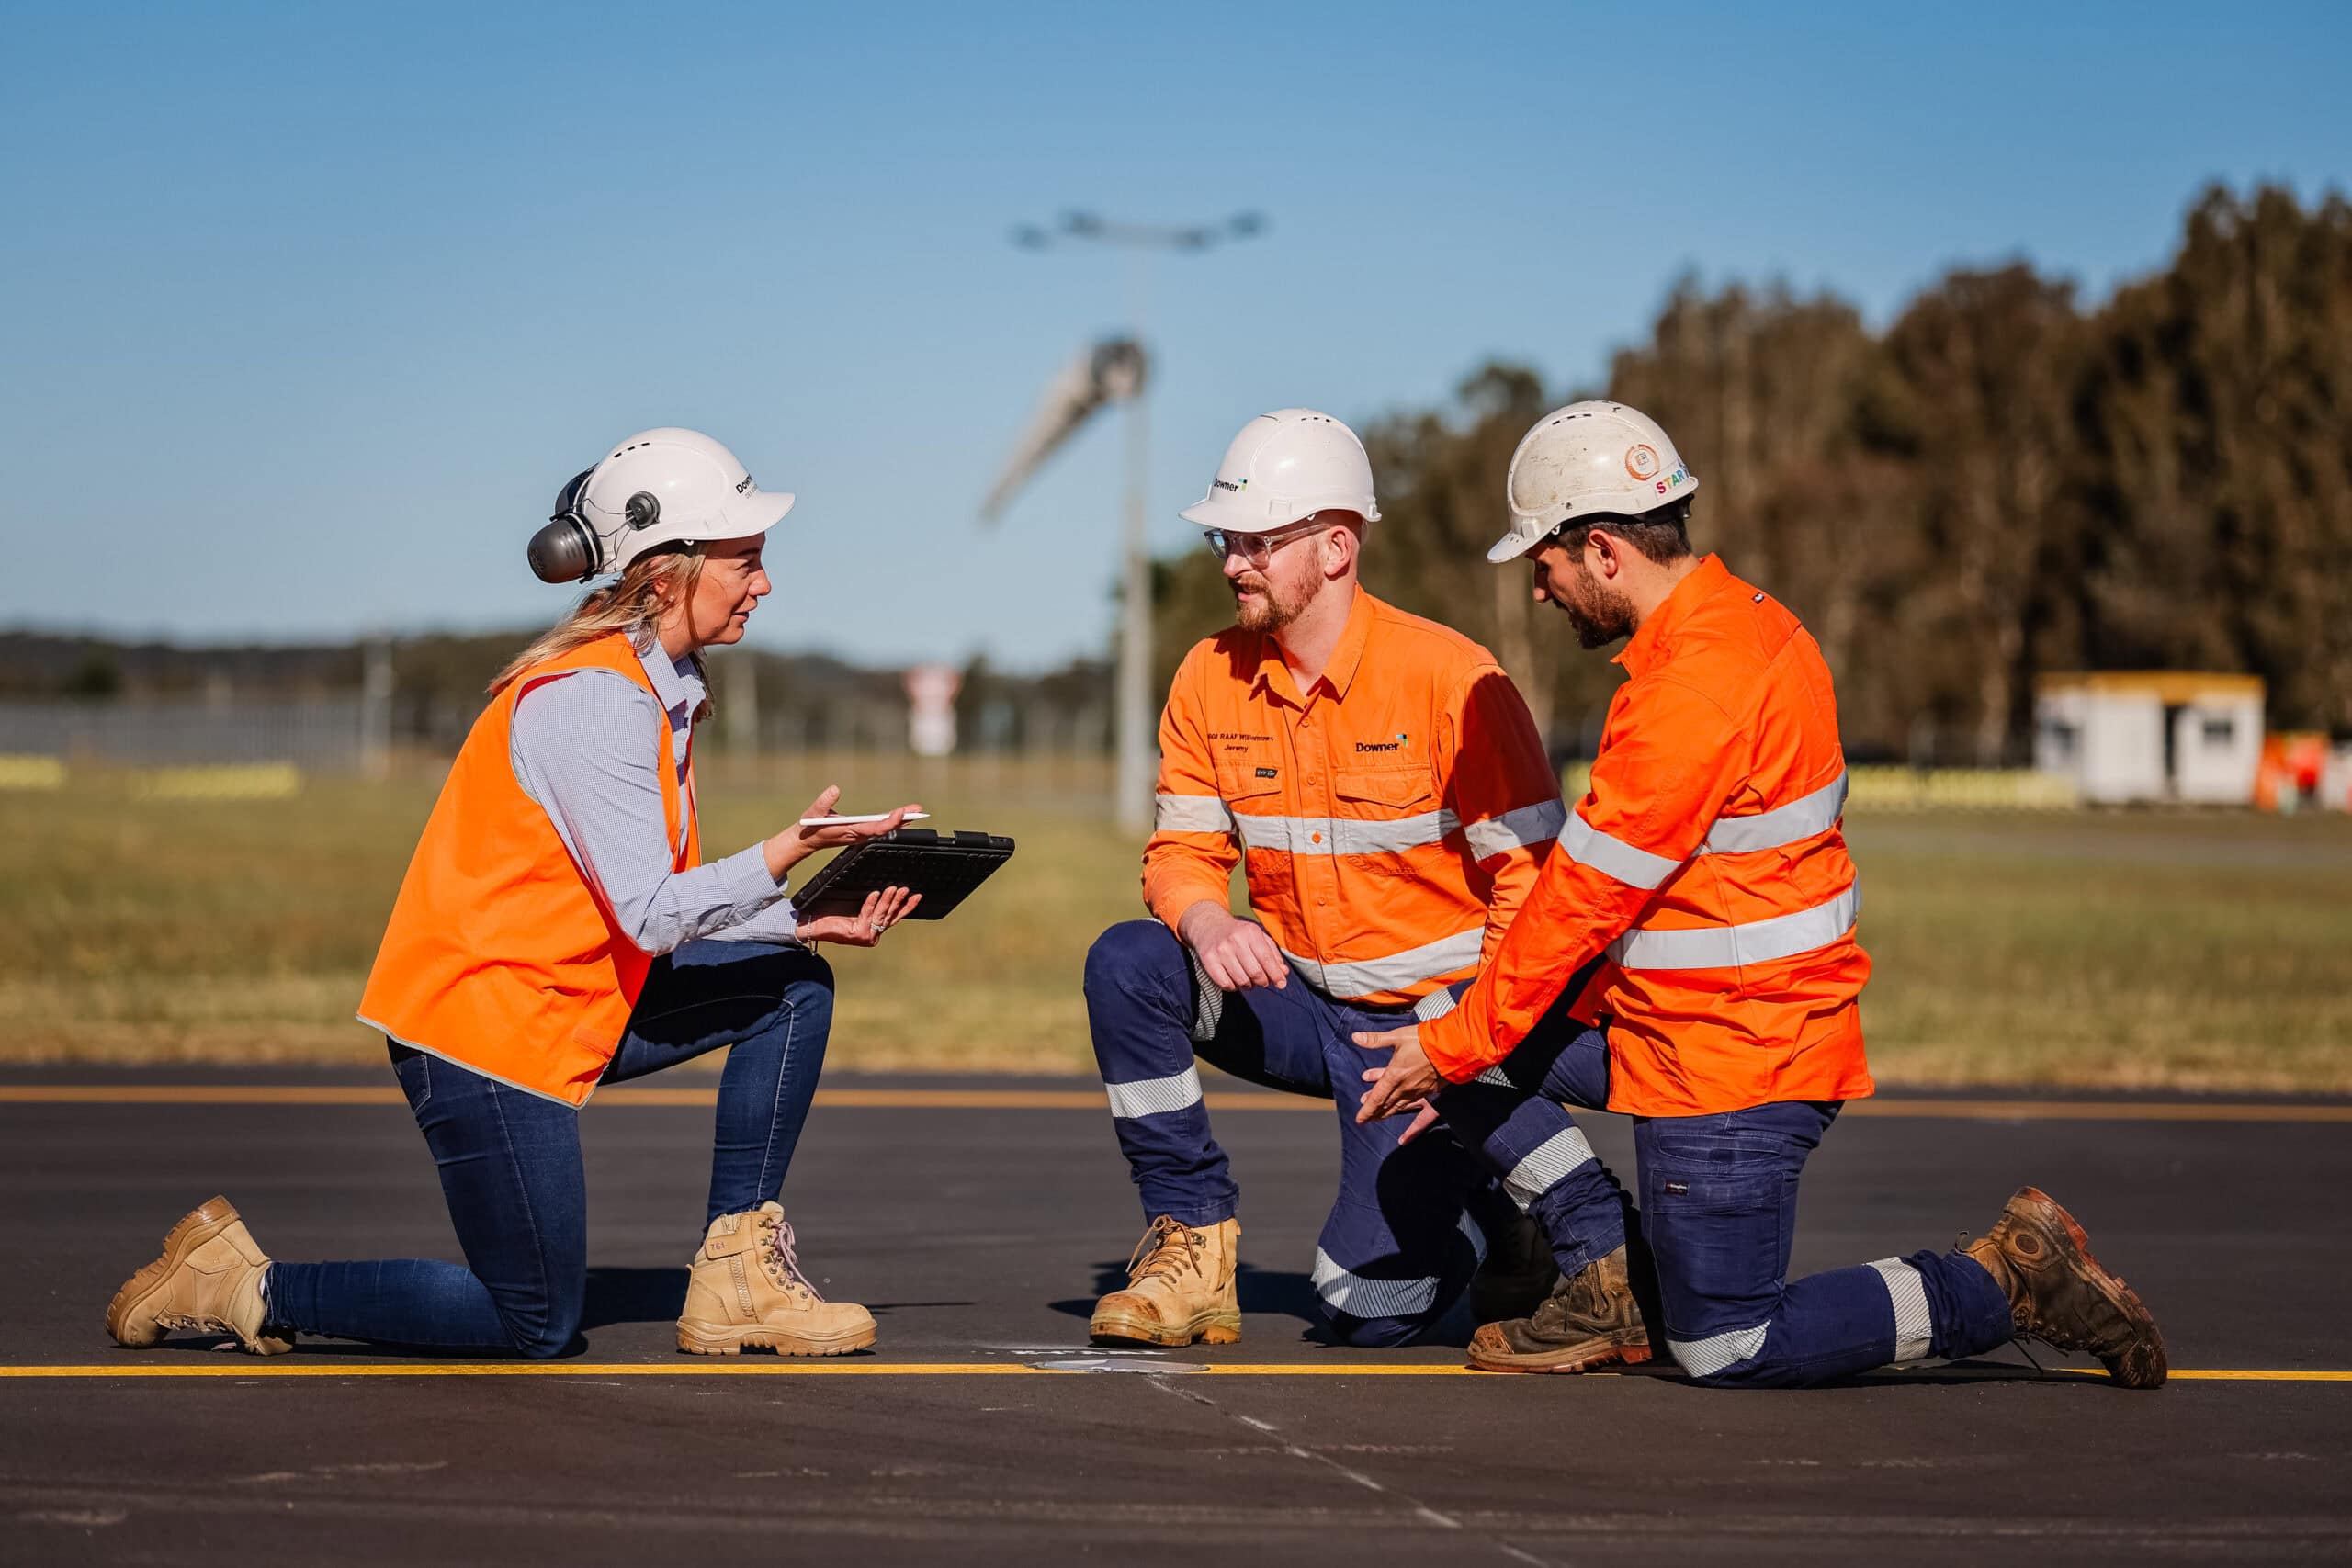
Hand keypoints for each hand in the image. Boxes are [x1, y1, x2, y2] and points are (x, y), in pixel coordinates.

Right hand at [765, 787, 924, 878]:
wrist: (805, 840)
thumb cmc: (809, 826)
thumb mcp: (813, 812)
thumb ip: (824, 802)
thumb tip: (835, 789)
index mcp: (851, 831)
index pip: (876, 829)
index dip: (890, 822)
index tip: (900, 812)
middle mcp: (858, 835)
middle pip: (885, 829)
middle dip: (902, 820)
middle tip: (918, 809)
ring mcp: (860, 835)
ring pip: (884, 829)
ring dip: (900, 821)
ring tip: (914, 811)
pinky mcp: (859, 833)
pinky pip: (879, 828)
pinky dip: (891, 822)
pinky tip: (900, 816)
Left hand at [796, 886, 921, 947]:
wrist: (812, 925)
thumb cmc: (830, 915)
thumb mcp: (856, 907)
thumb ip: (871, 903)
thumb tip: (885, 888)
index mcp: (873, 928)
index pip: (893, 917)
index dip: (906, 907)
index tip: (916, 896)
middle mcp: (872, 934)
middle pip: (889, 915)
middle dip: (899, 901)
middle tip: (906, 889)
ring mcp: (866, 936)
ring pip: (880, 915)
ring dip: (888, 900)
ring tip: (893, 888)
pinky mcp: (858, 934)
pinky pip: (867, 914)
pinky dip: (871, 903)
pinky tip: (874, 893)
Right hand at [1178, 902, 1288, 991]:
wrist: (1210, 926)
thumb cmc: (1238, 933)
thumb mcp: (1258, 936)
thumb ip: (1273, 954)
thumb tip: (1283, 973)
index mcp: (1250, 932)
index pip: (1266, 958)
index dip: (1275, 974)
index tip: (1281, 984)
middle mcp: (1235, 940)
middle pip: (1255, 972)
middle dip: (1263, 981)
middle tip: (1263, 981)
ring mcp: (1220, 951)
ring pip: (1241, 980)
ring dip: (1249, 985)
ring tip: (1249, 981)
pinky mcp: (1208, 960)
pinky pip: (1225, 984)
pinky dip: (1233, 987)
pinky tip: (1235, 981)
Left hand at [1351, 1023, 1441, 1124]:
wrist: (1453, 1047)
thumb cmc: (1425, 1040)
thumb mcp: (1397, 1037)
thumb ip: (1376, 1040)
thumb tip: (1355, 1037)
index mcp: (1394, 1075)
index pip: (1376, 1097)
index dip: (1367, 1110)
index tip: (1359, 1120)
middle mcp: (1405, 1088)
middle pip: (1386, 1104)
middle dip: (1375, 1112)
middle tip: (1366, 1119)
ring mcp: (1418, 1092)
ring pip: (1399, 1107)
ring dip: (1387, 1113)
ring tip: (1378, 1118)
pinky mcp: (1431, 1093)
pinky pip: (1417, 1114)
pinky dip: (1409, 1126)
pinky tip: (1404, 1134)